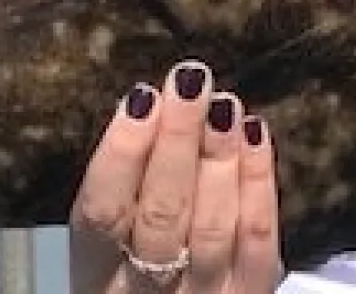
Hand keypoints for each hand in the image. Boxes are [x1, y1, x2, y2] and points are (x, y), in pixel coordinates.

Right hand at [69, 61, 280, 293]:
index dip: (122, 153)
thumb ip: (126, 189)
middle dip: (177, 142)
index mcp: (97, 276)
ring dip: (219, 157)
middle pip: (161, 214)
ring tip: (224, 104)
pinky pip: (258, 240)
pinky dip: (258, 183)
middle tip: (191, 83)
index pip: (101, 214)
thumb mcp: (112, 247)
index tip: (142, 97)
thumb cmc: (137, 274)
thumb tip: (148, 105)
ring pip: (212, 226)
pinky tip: (255, 134)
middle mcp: (146, 292)